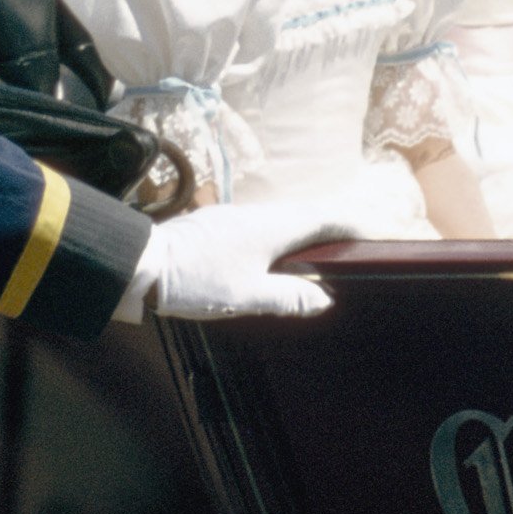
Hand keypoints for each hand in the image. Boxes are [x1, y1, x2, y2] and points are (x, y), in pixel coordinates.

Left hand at [118, 200, 345, 321]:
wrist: (142, 264)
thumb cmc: (198, 280)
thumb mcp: (249, 296)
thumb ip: (289, 297)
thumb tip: (324, 299)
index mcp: (273, 227)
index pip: (324, 218)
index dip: (349, 226)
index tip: (370, 236)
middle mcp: (258, 214)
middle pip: (304, 218)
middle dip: (328, 233)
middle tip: (347, 252)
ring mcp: (235, 218)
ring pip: (280, 224)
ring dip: (301, 239)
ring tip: (314, 263)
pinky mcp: (217, 227)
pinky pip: (260, 229)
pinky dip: (278, 243)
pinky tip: (272, 264)